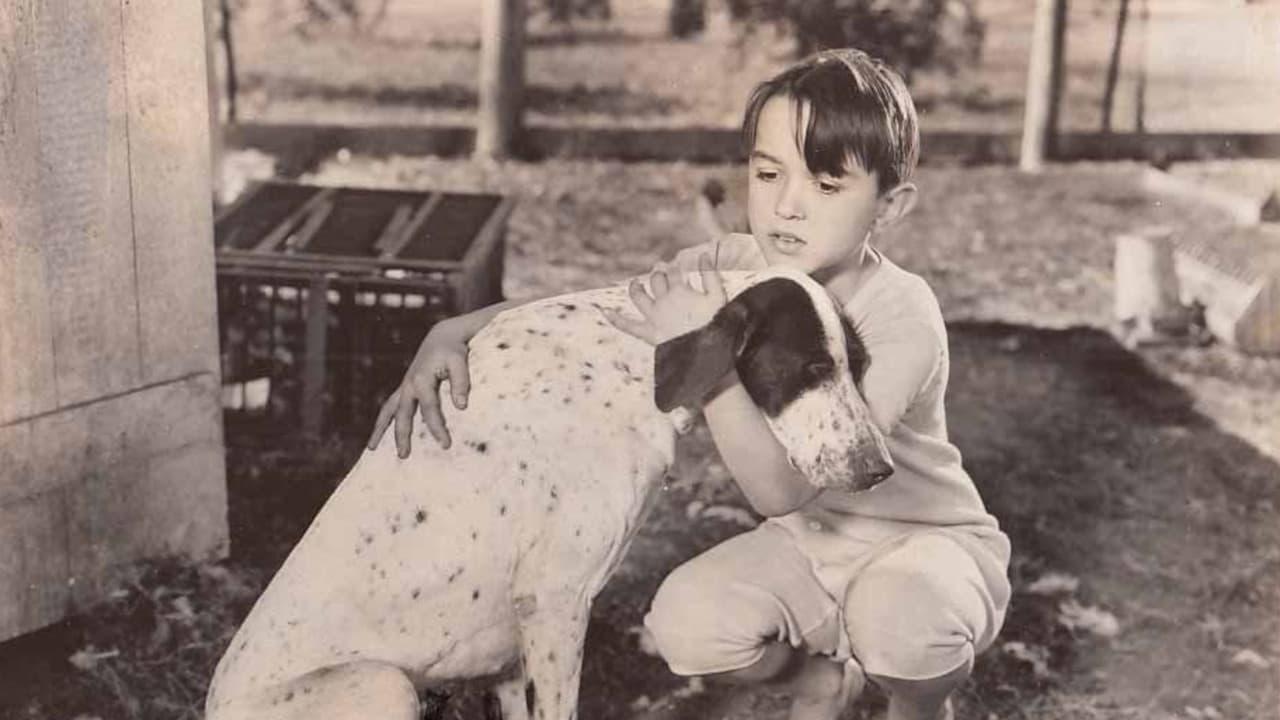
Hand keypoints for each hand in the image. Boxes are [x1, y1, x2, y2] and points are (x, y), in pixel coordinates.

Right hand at [366, 318, 471, 456]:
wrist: (442, 338)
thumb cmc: (453, 350)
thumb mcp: (459, 361)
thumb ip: (461, 382)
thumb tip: (461, 407)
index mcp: (422, 379)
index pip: (429, 408)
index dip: (437, 427)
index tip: (445, 445)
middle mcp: (409, 384)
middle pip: (402, 414)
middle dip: (402, 435)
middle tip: (403, 456)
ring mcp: (404, 387)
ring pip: (388, 410)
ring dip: (380, 429)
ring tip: (371, 448)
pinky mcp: (405, 389)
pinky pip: (390, 407)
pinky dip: (384, 421)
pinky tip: (380, 436)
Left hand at [603, 253, 726, 345]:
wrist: (707, 352)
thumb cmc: (716, 324)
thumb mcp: (718, 297)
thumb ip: (711, 275)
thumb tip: (705, 254)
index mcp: (679, 290)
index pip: (674, 272)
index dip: (675, 267)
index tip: (678, 268)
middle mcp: (663, 300)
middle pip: (656, 280)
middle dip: (658, 273)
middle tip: (660, 271)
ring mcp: (653, 316)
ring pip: (638, 296)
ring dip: (635, 288)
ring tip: (635, 284)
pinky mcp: (648, 333)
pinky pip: (628, 325)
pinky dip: (616, 319)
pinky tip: (605, 312)